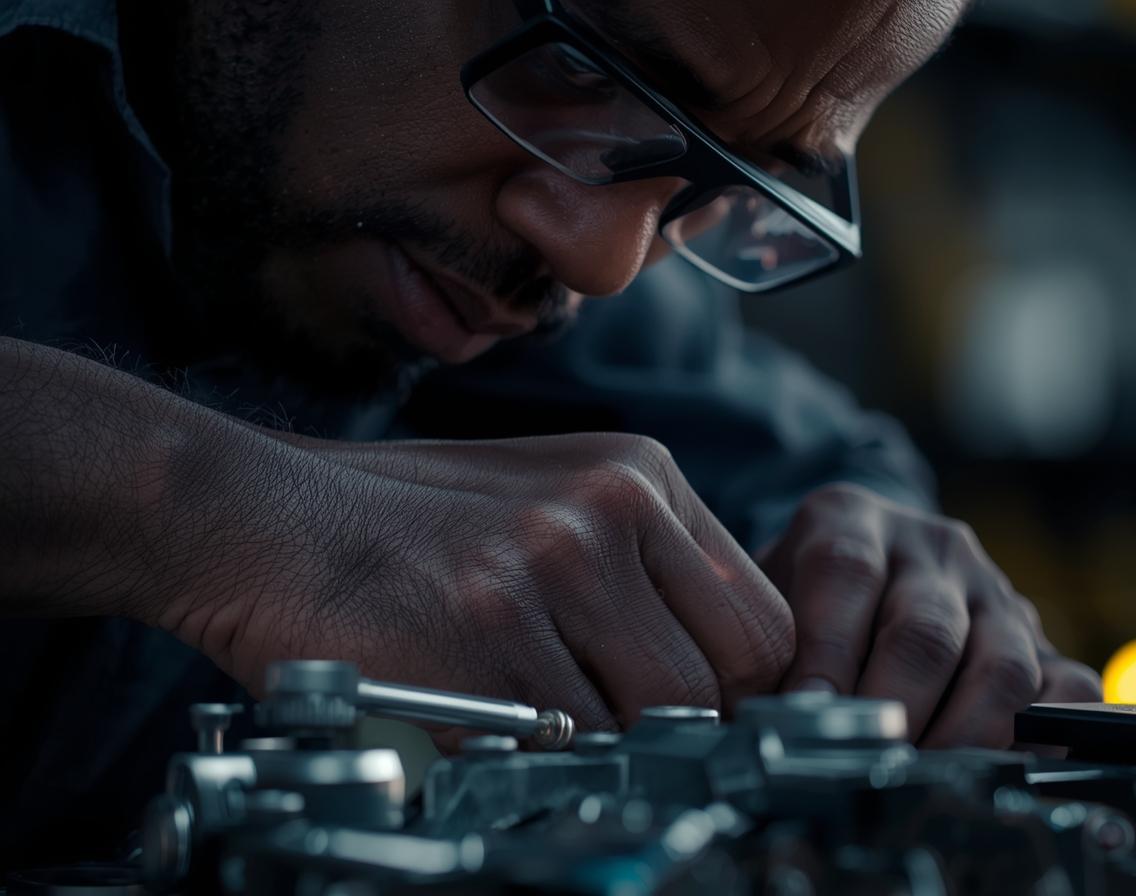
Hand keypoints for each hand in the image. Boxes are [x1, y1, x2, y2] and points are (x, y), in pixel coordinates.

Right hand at [163, 431, 794, 734]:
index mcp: (641, 475)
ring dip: (602, 741)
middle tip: (615, 729)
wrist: (260, 517)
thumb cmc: (404, 522)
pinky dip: (531, 750)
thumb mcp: (552, 499)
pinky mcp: (487, 632)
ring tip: (534, 711)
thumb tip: (718, 670)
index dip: (738, 690)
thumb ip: (645, 567)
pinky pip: (562, 740)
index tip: (695, 714)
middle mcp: (610, 510)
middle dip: (682, 726)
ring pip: (651, 718)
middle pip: (726, 677)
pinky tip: (481, 711)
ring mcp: (552, 567)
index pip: (763, 621)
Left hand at [758, 483, 1099, 747]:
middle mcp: (931, 546)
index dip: (828, 651)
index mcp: (851, 518)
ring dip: (961, 739)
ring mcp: (994, 590)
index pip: (845, 572)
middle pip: (925, 630)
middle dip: (893, 712)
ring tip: (921, 783)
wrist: (863, 573)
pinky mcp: (1041, 640)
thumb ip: (757, 652)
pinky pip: (1065, 688)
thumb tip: (748, 729)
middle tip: (864, 767)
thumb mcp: (762, 603)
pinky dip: (1044, 739)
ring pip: (1001, 666)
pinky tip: (998, 773)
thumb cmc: (798, 603)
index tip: (807, 716)